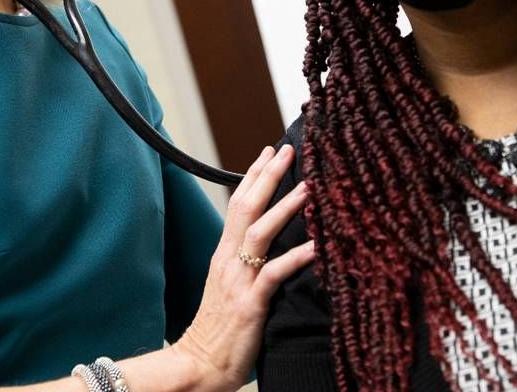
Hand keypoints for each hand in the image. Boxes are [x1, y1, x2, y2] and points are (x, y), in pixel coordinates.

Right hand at [170, 144, 313, 391]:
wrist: (198, 366)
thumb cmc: (218, 332)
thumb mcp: (230, 289)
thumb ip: (246, 266)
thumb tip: (268, 249)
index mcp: (223, 256)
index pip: (237, 205)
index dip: (253, 175)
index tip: (269, 151)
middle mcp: (228, 261)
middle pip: (247, 207)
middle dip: (268, 176)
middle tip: (288, 149)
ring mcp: (238, 281)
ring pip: (261, 232)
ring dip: (286, 207)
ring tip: (309, 187)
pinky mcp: (251, 303)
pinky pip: (276, 273)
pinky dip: (298, 256)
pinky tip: (318, 245)